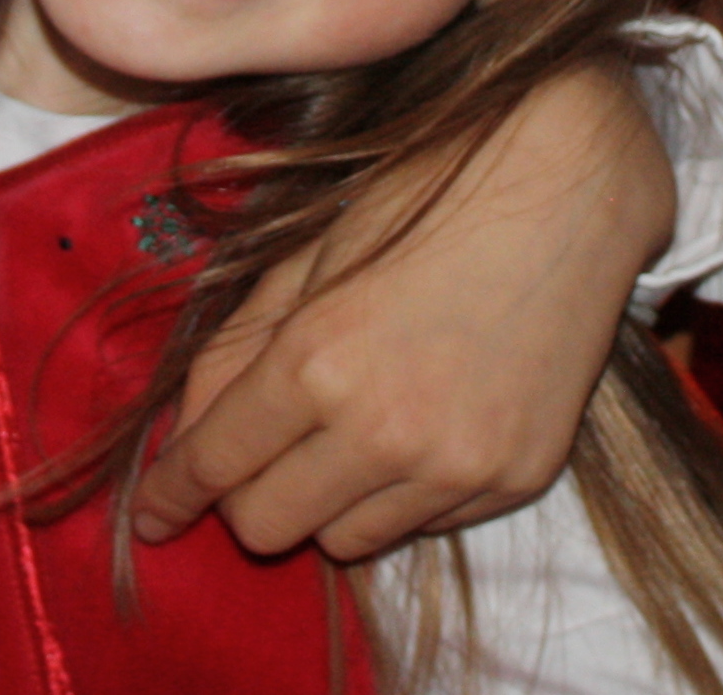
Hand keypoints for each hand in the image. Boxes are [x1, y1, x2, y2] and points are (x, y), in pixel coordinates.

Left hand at [131, 63, 672, 560]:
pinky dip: (406, 491)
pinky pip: (426, 524)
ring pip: (346, 541)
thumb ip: (237, 347)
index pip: (215, 464)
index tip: (149, 516)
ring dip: (329, 498)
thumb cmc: (426, 191)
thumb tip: (188, 433)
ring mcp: (458, 465)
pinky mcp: (517, 479)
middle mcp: (385, 430)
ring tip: (356, 424)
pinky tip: (428, 418)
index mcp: (318, 360)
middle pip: (268, 527)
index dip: (169, 495)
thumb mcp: (308, 252)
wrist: (572, 182)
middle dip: (247, 496)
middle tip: (261, 450)